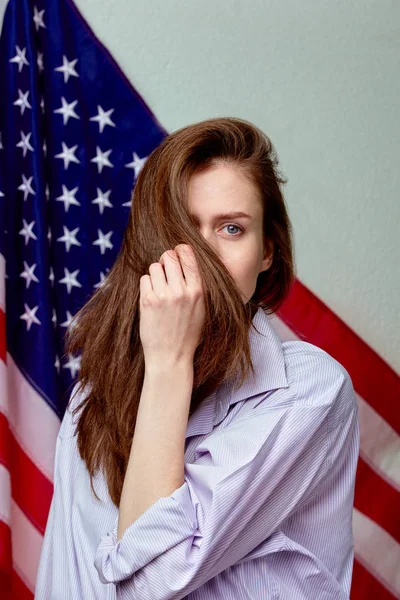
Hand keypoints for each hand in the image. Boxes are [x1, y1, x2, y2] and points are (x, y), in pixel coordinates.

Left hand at [139, 244, 205, 365]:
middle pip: (169, 256)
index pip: (188, 254)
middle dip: (166, 261)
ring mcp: (164, 295)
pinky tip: (151, 298)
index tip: (177, 254)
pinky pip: (144, 279)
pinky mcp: (147, 301)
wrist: (171, 357)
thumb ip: (196, 286)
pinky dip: (147, 285)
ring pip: (155, 266)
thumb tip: (187, 261)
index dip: (180, 250)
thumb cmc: (188, 335)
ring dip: (155, 274)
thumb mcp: (202, 309)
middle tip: (165, 272)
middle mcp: (181, 290)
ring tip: (159, 288)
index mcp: (198, 290)